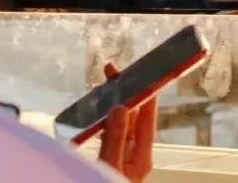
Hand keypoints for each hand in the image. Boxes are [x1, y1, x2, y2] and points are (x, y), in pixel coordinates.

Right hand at [97, 63, 156, 182]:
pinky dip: (100, 122)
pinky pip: (107, 137)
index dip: (144, 91)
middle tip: (112, 72)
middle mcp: (133, 155)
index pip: (146, 116)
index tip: (138, 71)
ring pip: (118, 125)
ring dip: (110, 105)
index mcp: (141, 156)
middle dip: (124, 93)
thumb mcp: (110, 166)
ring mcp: (121, 159)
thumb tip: (121, 109)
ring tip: (102, 88)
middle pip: (131, 117)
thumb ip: (114, 139)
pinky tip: (92, 115)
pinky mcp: (108, 162)